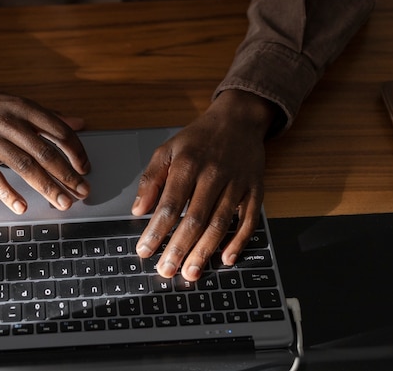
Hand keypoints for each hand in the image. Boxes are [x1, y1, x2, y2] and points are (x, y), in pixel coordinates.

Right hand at [0, 78, 90, 213]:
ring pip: (25, 166)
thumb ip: (50, 118)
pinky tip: (22, 206)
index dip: (76, 152)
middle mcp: (11, 124)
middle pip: (46, 153)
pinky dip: (8, 193)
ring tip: (63, 203)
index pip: (60, 132)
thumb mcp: (19, 104)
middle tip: (82, 192)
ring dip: (47, 187)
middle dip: (68, 175)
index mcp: (25, 110)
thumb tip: (80, 124)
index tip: (85, 169)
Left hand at [132, 90, 277, 280]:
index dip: (156, 231)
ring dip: (205, 251)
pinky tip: (227, 259)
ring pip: (220, 223)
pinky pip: (249, 220)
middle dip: (179, 248)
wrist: (237, 120)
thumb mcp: (167, 150)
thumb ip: (151, 180)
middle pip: (195, 219)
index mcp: (187, 165)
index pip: (169, 204)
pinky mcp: (255, 190)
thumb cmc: (198, 139)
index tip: (144, 251)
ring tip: (191, 272)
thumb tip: (138, 210)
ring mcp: (236, 183)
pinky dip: (239, 241)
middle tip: (166, 271)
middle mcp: (213, 175)